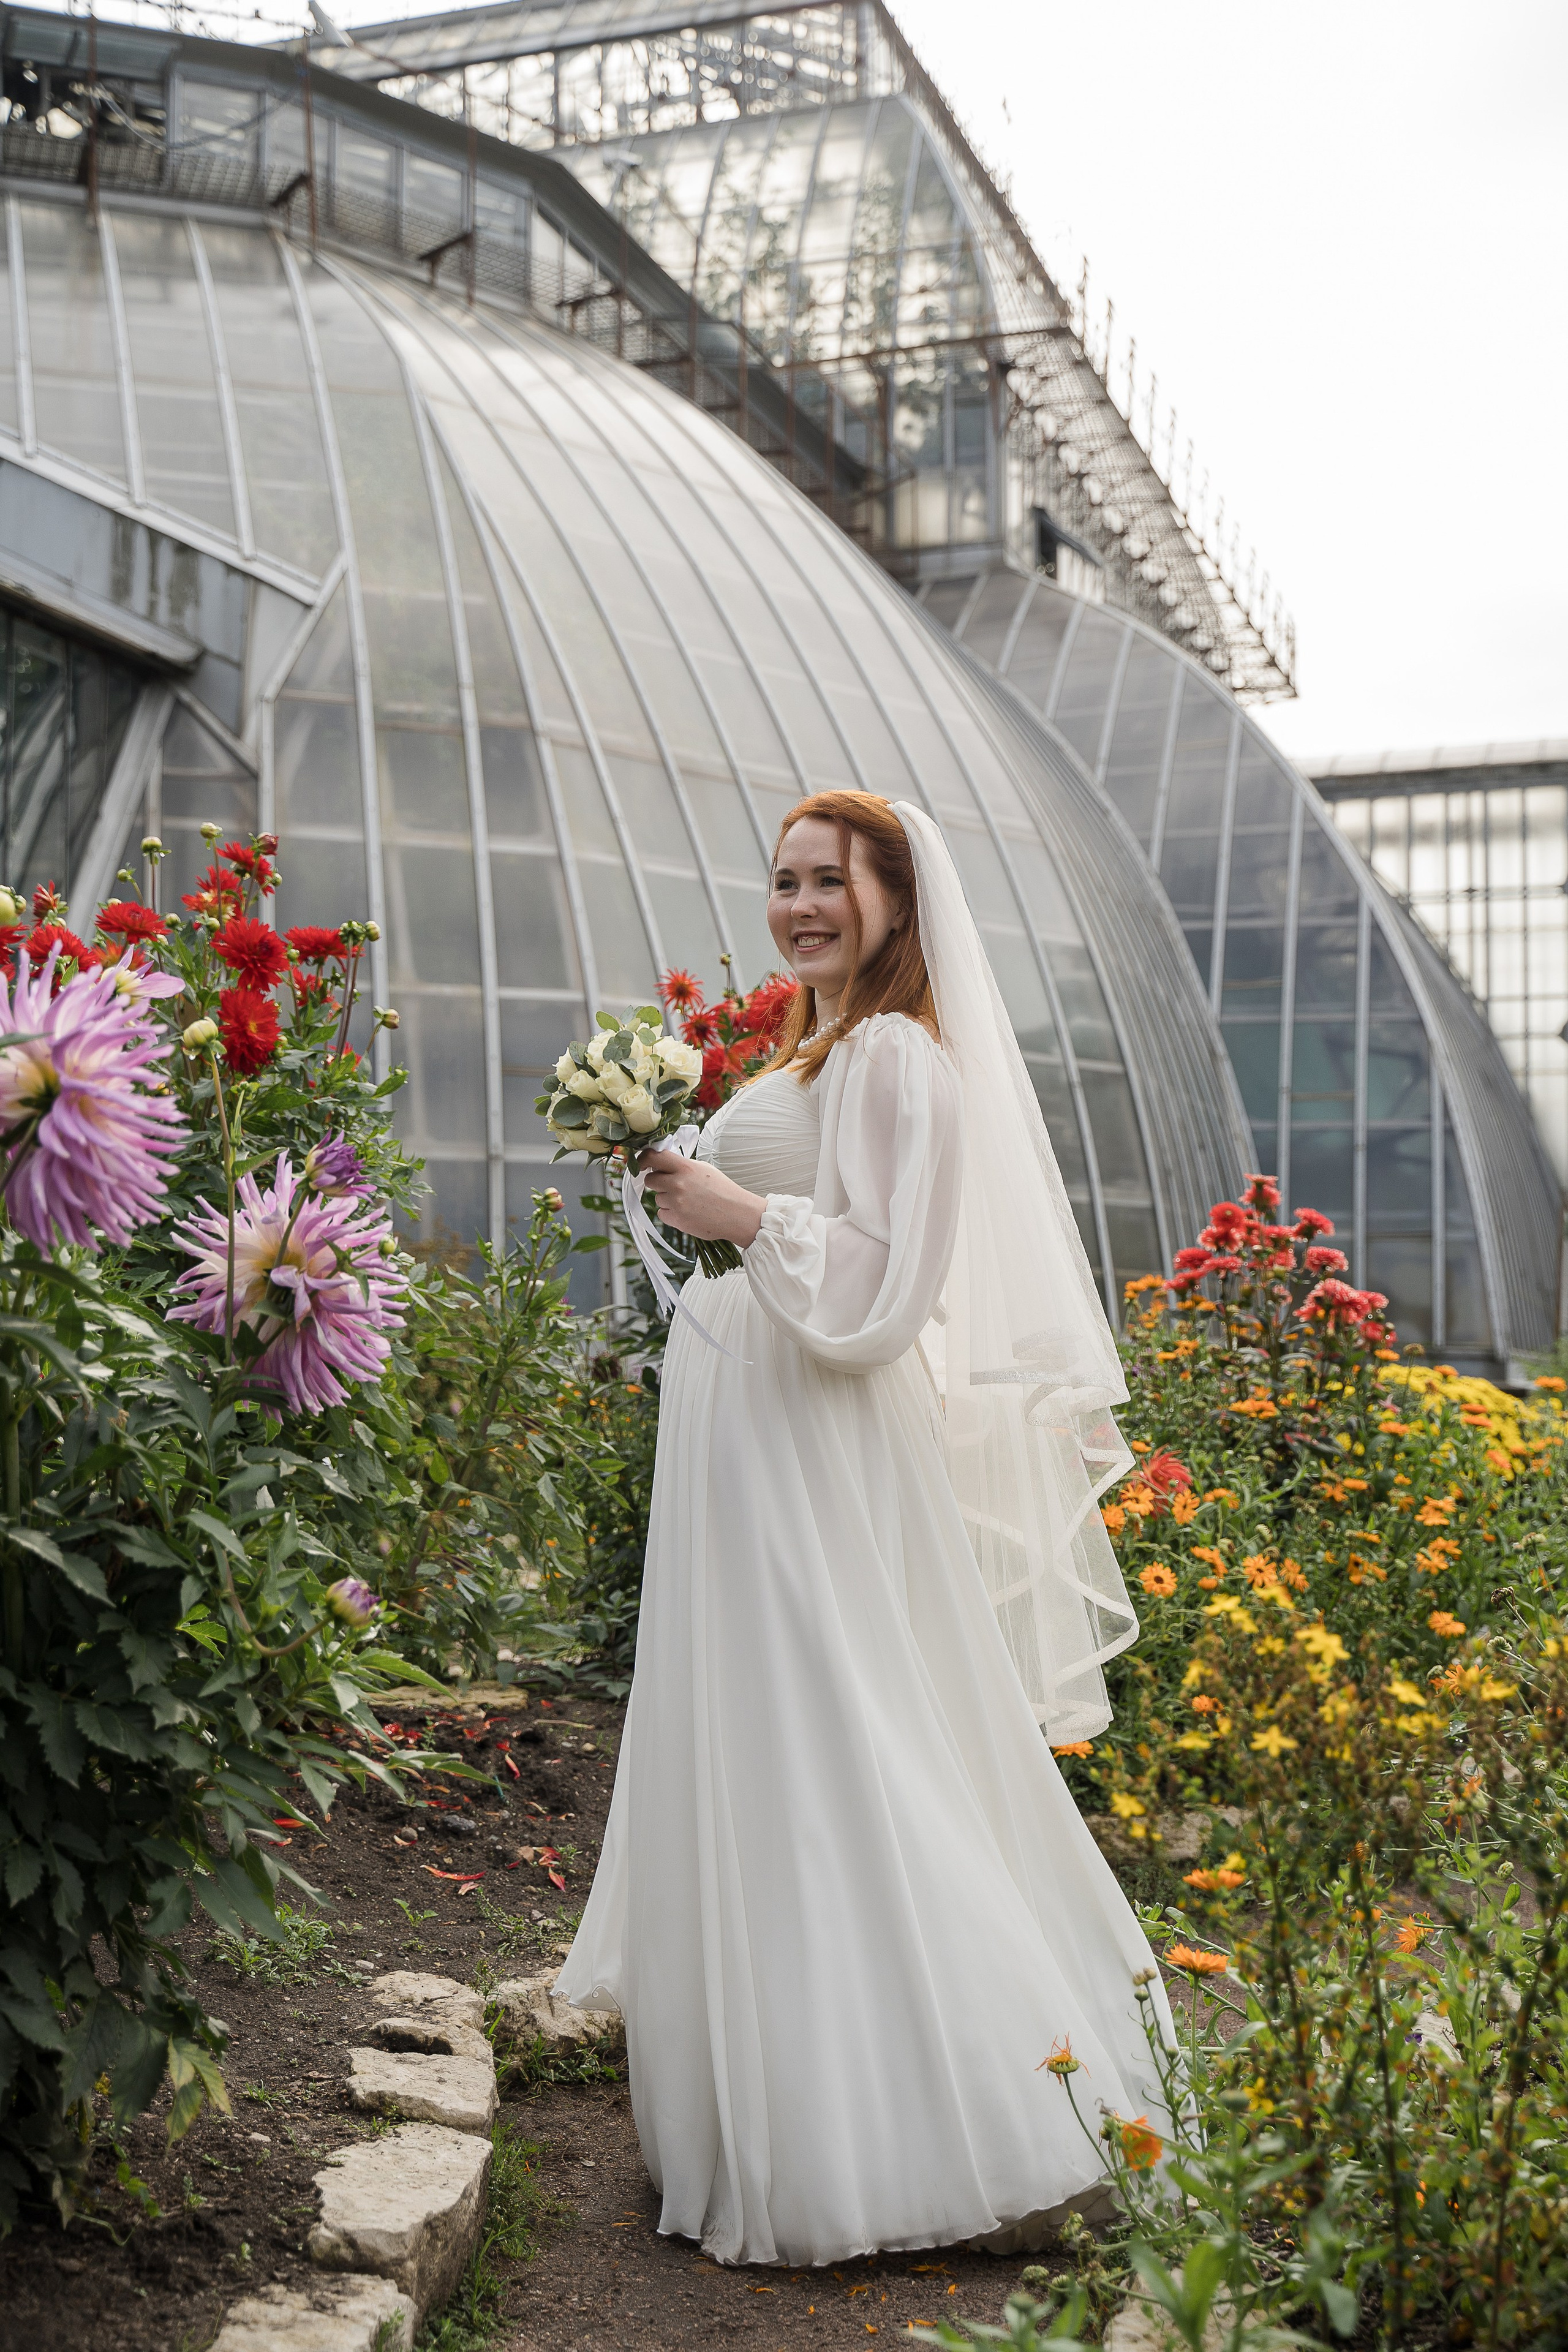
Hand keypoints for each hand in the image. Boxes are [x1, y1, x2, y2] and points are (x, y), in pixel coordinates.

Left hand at [640, 1149, 764, 1248]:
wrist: (736, 1214)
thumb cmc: (723, 1191)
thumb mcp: (703, 1169)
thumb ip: (682, 1165)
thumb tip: (662, 1164)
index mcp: (685, 1167)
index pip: (653, 1157)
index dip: (643, 1159)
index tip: (641, 1164)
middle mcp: (678, 1184)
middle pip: (650, 1180)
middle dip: (658, 1182)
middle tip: (673, 1186)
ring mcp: (676, 1203)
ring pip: (658, 1198)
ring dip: (668, 1199)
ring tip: (688, 1201)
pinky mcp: (676, 1219)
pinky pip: (662, 1214)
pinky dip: (671, 1214)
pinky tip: (687, 1212)